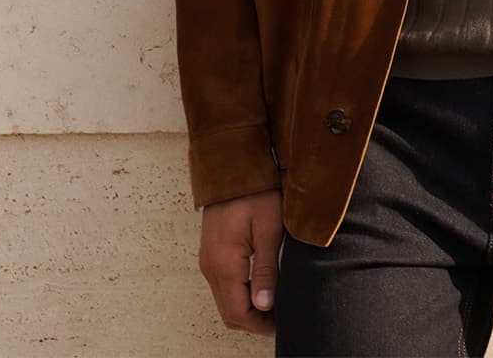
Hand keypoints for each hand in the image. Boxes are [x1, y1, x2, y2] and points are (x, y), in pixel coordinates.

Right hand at [198, 188, 281, 335]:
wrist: (233, 167)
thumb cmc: (256, 194)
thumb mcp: (270, 231)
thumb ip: (266, 271)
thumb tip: (265, 306)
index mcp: (224, 265)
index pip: (238, 313)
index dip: (261, 325)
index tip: (284, 324)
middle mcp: (210, 268)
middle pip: (229, 313)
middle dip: (255, 322)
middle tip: (283, 318)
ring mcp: (208, 261)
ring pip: (225, 301)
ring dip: (249, 310)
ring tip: (277, 306)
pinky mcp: (211, 254)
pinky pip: (223, 287)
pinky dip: (241, 296)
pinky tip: (263, 289)